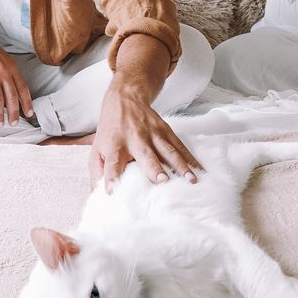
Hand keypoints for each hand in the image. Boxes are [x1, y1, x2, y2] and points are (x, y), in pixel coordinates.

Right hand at [0, 20, 33, 127]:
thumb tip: (11, 88)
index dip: (27, 102)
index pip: (23, 88)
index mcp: (12, 67)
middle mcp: (4, 72)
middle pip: (12, 97)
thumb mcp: (2, 58)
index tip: (29, 114)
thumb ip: (8, 72)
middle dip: (14, 113)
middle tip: (14, 124)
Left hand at [88, 90, 202, 191]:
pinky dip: (191, 158)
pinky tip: (200, 170)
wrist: (125, 98)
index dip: (111, 177)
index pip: (111, 163)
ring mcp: (153, 134)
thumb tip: (97, 198)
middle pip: (145, 155)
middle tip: (162, 181)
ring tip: (191, 180)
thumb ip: (97, 173)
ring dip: (180, 165)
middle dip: (154, 168)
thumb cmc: (110, 130)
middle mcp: (134, 139)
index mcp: (115, 145)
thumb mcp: (96, 149)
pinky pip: (180, 146)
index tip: (112, 192)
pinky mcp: (166, 130)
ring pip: (168, 151)